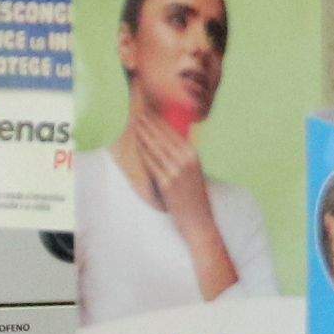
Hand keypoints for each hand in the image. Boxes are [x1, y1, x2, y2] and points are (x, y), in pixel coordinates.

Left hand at [121, 110, 219, 237]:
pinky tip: (136, 145)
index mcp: (193, 154)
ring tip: (135, 124)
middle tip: (138, 113)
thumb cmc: (195, 197)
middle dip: (149, 124)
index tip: (150, 112)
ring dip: (143, 134)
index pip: (173, 133)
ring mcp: (175, 170)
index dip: (160, 121)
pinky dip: (142, 152)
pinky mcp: (166, 182)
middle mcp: (186, 160)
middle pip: (163, 137)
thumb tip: (171, 141)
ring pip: (155, 148)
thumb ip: (184, 156)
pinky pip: (151, 163)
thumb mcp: (195, 172)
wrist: (198, 221)